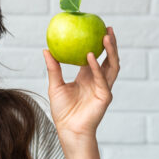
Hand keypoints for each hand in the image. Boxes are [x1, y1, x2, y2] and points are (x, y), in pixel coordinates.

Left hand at [42, 27, 119, 144]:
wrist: (68, 130)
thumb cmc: (62, 111)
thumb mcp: (55, 85)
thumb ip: (53, 68)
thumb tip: (46, 49)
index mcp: (88, 77)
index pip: (96, 57)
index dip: (97, 44)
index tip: (95, 28)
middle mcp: (98, 81)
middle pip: (109, 58)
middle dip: (111, 43)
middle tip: (107, 28)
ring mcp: (104, 88)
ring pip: (112, 66)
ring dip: (110, 51)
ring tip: (105, 36)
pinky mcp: (105, 96)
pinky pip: (102, 79)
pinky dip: (96, 67)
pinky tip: (91, 56)